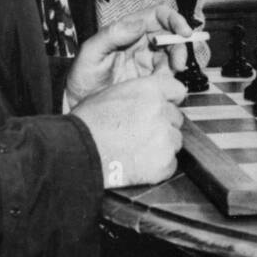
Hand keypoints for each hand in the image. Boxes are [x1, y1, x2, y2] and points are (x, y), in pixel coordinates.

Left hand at [65, 5, 192, 106]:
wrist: (79, 107)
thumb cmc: (80, 79)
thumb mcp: (91, 53)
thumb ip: (111, 35)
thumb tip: (138, 23)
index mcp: (127, 30)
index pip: (157, 15)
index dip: (174, 19)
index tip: (184, 31)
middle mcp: (140, 42)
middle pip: (171, 36)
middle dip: (179, 47)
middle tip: (179, 63)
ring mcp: (147, 61)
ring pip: (172, 56)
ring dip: (176, 65)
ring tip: (168, 77)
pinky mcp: (150, 79)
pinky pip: (167, 76)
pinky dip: (169, 80)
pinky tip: (160, 86)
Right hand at [71, 60, 187, 187]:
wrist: (78, 153)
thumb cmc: (86, 124)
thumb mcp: (109, 94)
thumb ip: (136, 93)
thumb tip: (145, 97)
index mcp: (150, 91)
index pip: (177, 90)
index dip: (170, 100)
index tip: (164, 107)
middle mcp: (162, 111)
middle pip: (175, 118)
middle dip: (163, 125)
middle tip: (141, 133)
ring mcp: (165, 138)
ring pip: (175, 141)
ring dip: (162, 145)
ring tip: (137, 150)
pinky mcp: (164, 163)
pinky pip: (170, 164)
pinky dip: (159, 166)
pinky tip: (139, 164)